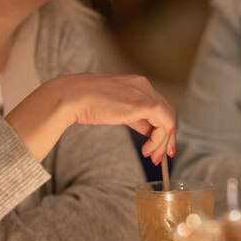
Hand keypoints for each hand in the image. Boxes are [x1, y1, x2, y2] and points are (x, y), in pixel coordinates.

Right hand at [6, 73, 175, 163]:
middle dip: (165, 138)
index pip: (158, 107)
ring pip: (168, 119)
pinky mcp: (144, 104)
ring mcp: (145, 93)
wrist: (72, 97)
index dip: (161, 128)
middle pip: (166, 113)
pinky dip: (160, 138)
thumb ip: (133, 117)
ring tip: (151, 156)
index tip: (156, 146)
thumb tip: (146, 129)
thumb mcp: (115, 109)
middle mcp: (144, 86)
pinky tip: (149, 149)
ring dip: (162, 142)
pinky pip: (164, 122)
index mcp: (137, 84)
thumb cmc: (86, 103)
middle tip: (159, 157)